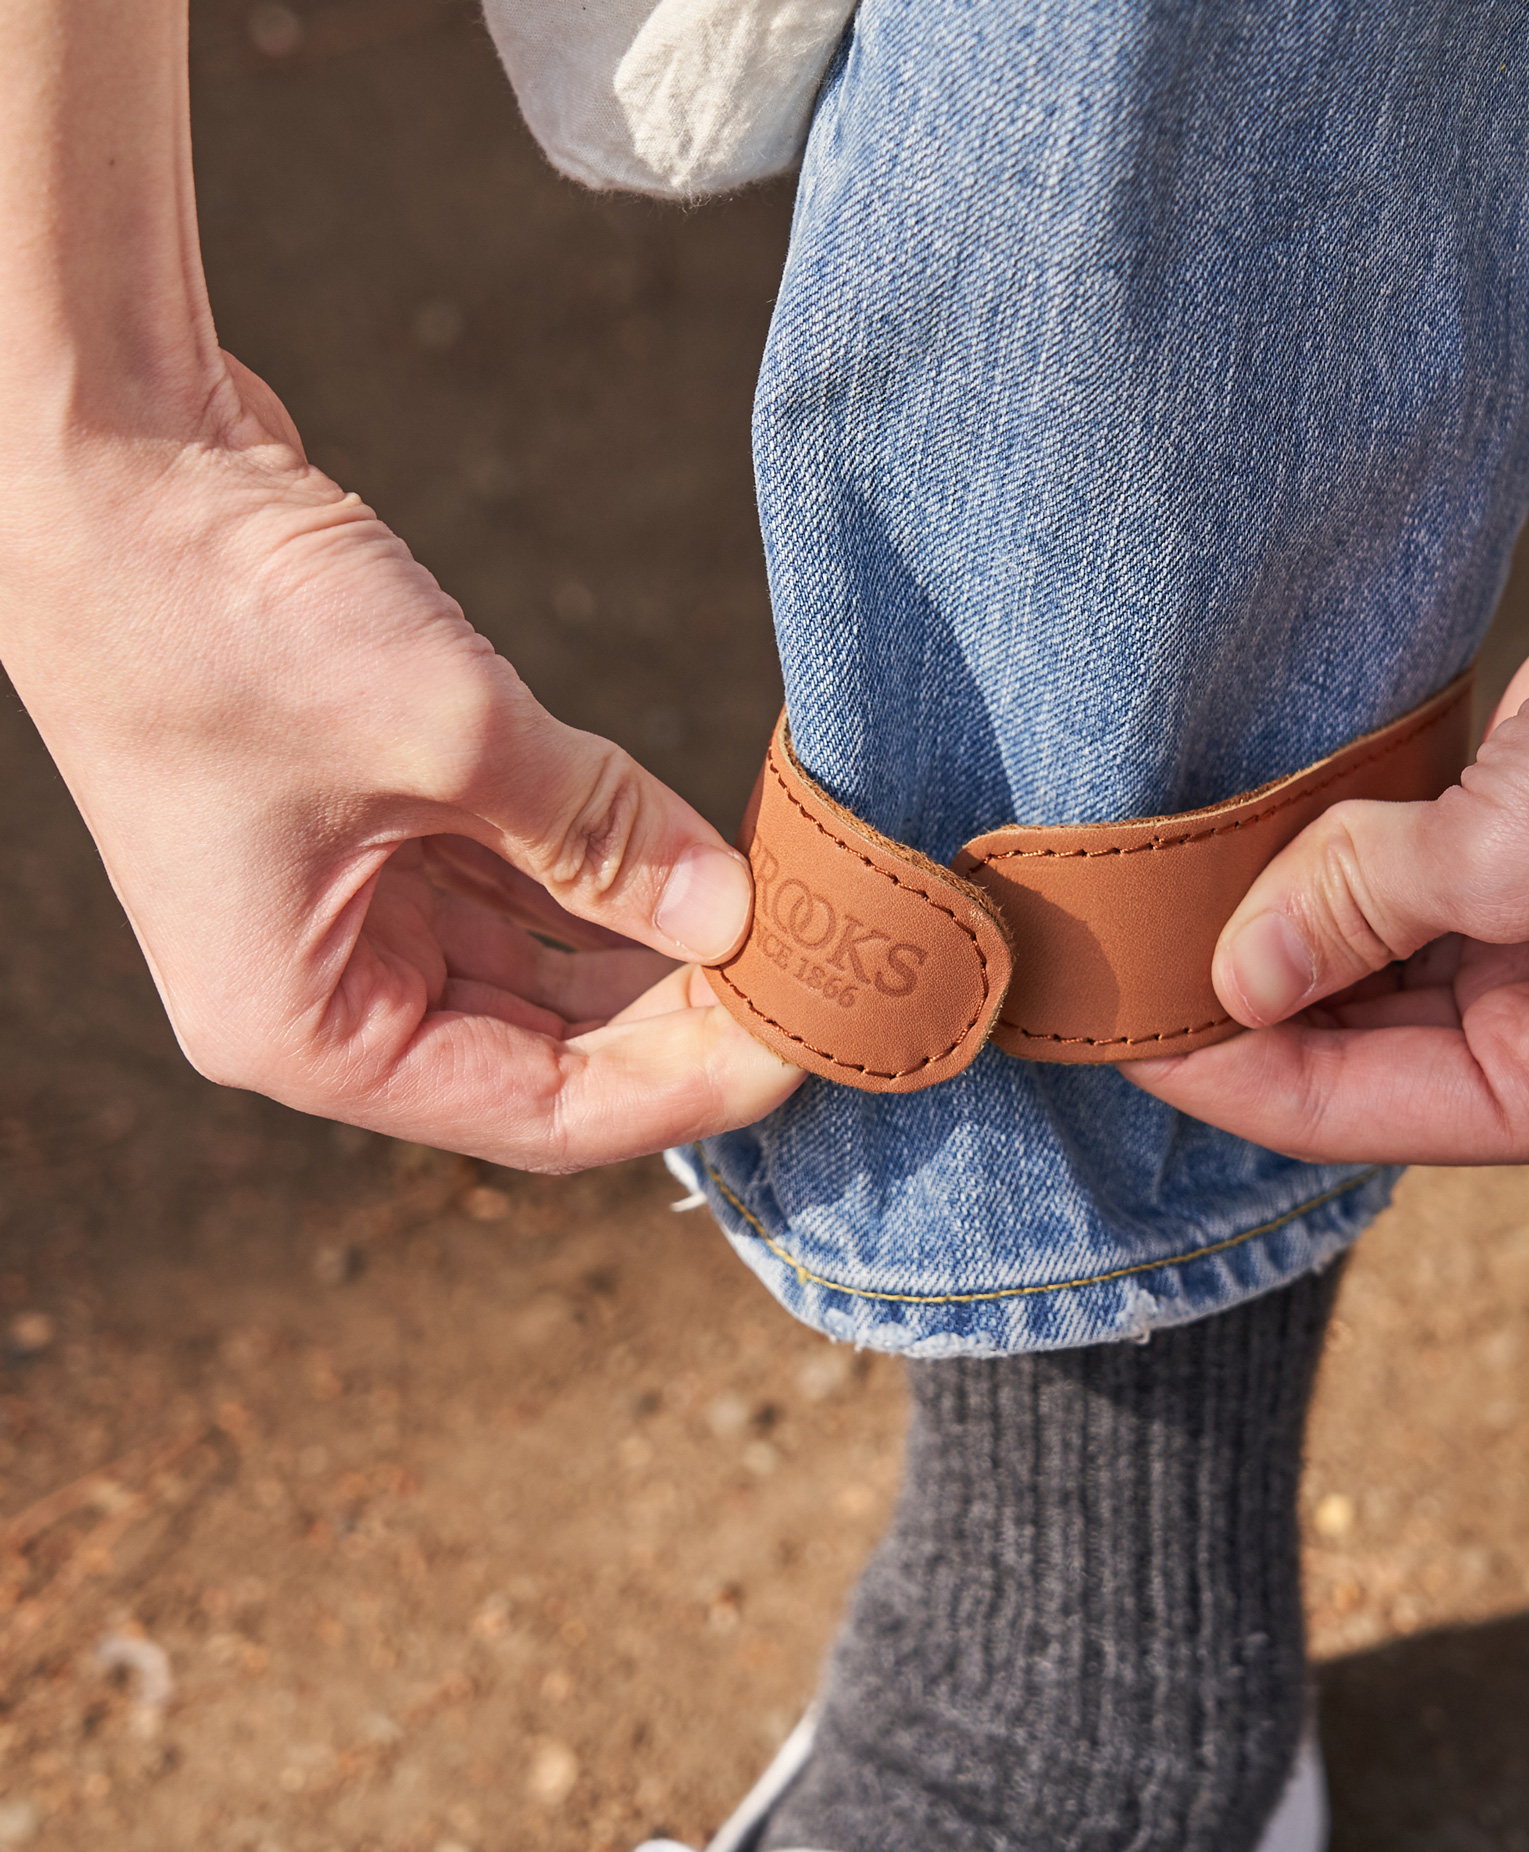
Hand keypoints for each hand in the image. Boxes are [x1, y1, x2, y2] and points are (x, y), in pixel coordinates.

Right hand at [0, 363, 798, 1169]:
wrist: (103, 450)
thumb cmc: (223, 609)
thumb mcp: (449, 735)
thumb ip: (606, 836)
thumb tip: (734, 913)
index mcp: (303, 1026)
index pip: (540, 1113)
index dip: (686, 1090)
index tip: (803, 1044)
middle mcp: (322, 990)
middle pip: (550, 1050)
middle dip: (684, 1019)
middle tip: (815, 977)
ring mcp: (348, 908)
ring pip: (543, 971)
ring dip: (659, 949)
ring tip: (783, 924)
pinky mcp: (377, 825)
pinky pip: (521, 887)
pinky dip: (610, 877)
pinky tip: (706, 862)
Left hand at [1123, 488, 1528, 1163]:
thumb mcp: (1512, 859)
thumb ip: (1353, 917)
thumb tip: (1232, 977)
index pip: (1348, 1115)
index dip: (1222, 1075)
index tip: (1115, 1024)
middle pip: (1344, 1045)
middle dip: (1238, 1001)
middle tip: (1119, 953)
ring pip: (1356, 958)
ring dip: (1271, 925)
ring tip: (1161, 894)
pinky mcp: (1514, 833)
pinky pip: (1382, 873)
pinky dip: (1315, 857)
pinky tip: (1236, 837)